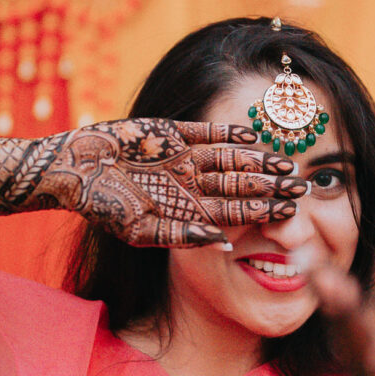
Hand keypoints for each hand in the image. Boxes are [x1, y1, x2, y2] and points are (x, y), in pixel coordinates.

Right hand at [57, 117, 307, 247]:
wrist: (72, 170)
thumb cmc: (101, 207)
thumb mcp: (140, 230)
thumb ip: (180, 235)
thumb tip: (222, 243)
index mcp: (187, 209)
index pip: (234, 210)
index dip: (262, 211)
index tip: (291, 213)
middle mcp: (191, 183)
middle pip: (240, 183)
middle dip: (270, 186)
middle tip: (302, 186)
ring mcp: (184, 156)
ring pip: (230, 158)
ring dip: (258, 159)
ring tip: (287, 162)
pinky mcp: (173, 132)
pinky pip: (208, 132)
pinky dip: (229, 133)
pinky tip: (253, 136)